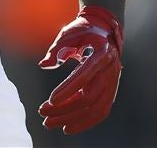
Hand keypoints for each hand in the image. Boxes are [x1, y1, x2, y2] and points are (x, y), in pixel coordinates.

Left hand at [38, 5, 123, 134]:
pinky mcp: (111, 91)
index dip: (68, 89)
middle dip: (65, 108)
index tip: (50, 100)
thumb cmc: (83, 30)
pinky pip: (101, 111)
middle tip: (43, 113)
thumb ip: (56, 49)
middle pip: (89, 97)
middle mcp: (110, 71)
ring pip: (96, 108)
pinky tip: (69, 126)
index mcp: (101, 53)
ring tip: (51, 123)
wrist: (104, 30)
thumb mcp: (68, 34)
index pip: (84, 76)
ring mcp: (113, 83)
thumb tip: (44, 64)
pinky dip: (86, 121)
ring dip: (73, 119)